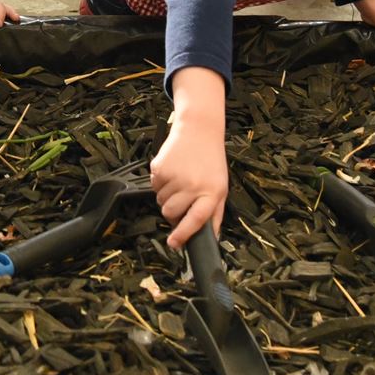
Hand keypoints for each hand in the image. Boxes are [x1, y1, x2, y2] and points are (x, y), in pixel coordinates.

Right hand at [150, 116, 229, 248]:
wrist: (198, 130)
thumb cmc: (211, 160)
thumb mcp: (221, 188)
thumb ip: (215, 214)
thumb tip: (211, 238)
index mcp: (211, 192)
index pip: (196, 219)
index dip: (183, 235)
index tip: (174, 244)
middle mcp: (192, 185)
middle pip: (171, 213)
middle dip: (172, 214)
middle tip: (180, 203)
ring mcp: (174, 176)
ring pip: (160, 201)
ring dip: (166, 197)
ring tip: (178, 183)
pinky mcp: (159, 168)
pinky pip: (153, 186)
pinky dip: (160, 184)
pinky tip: (172, 173)